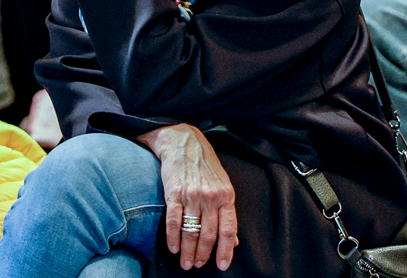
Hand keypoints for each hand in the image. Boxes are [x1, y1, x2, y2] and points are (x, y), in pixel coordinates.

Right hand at [140, 124, 238, 270]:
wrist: (182, 141)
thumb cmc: (204, 164)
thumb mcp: (223, 184)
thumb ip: (227, 213)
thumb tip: (234, 240)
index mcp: (226, 195)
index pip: (228, 230)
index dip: (225, 251)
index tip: (221, 265)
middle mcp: (211, 197)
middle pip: (208, 234)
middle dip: (203, 255)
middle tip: (197, 265)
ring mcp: (192, 195)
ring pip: (191, 231)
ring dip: (188, 251)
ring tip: (186, 262)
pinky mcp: (174, 192)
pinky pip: (174, 221)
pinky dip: (173, 238)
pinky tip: (173, 247)